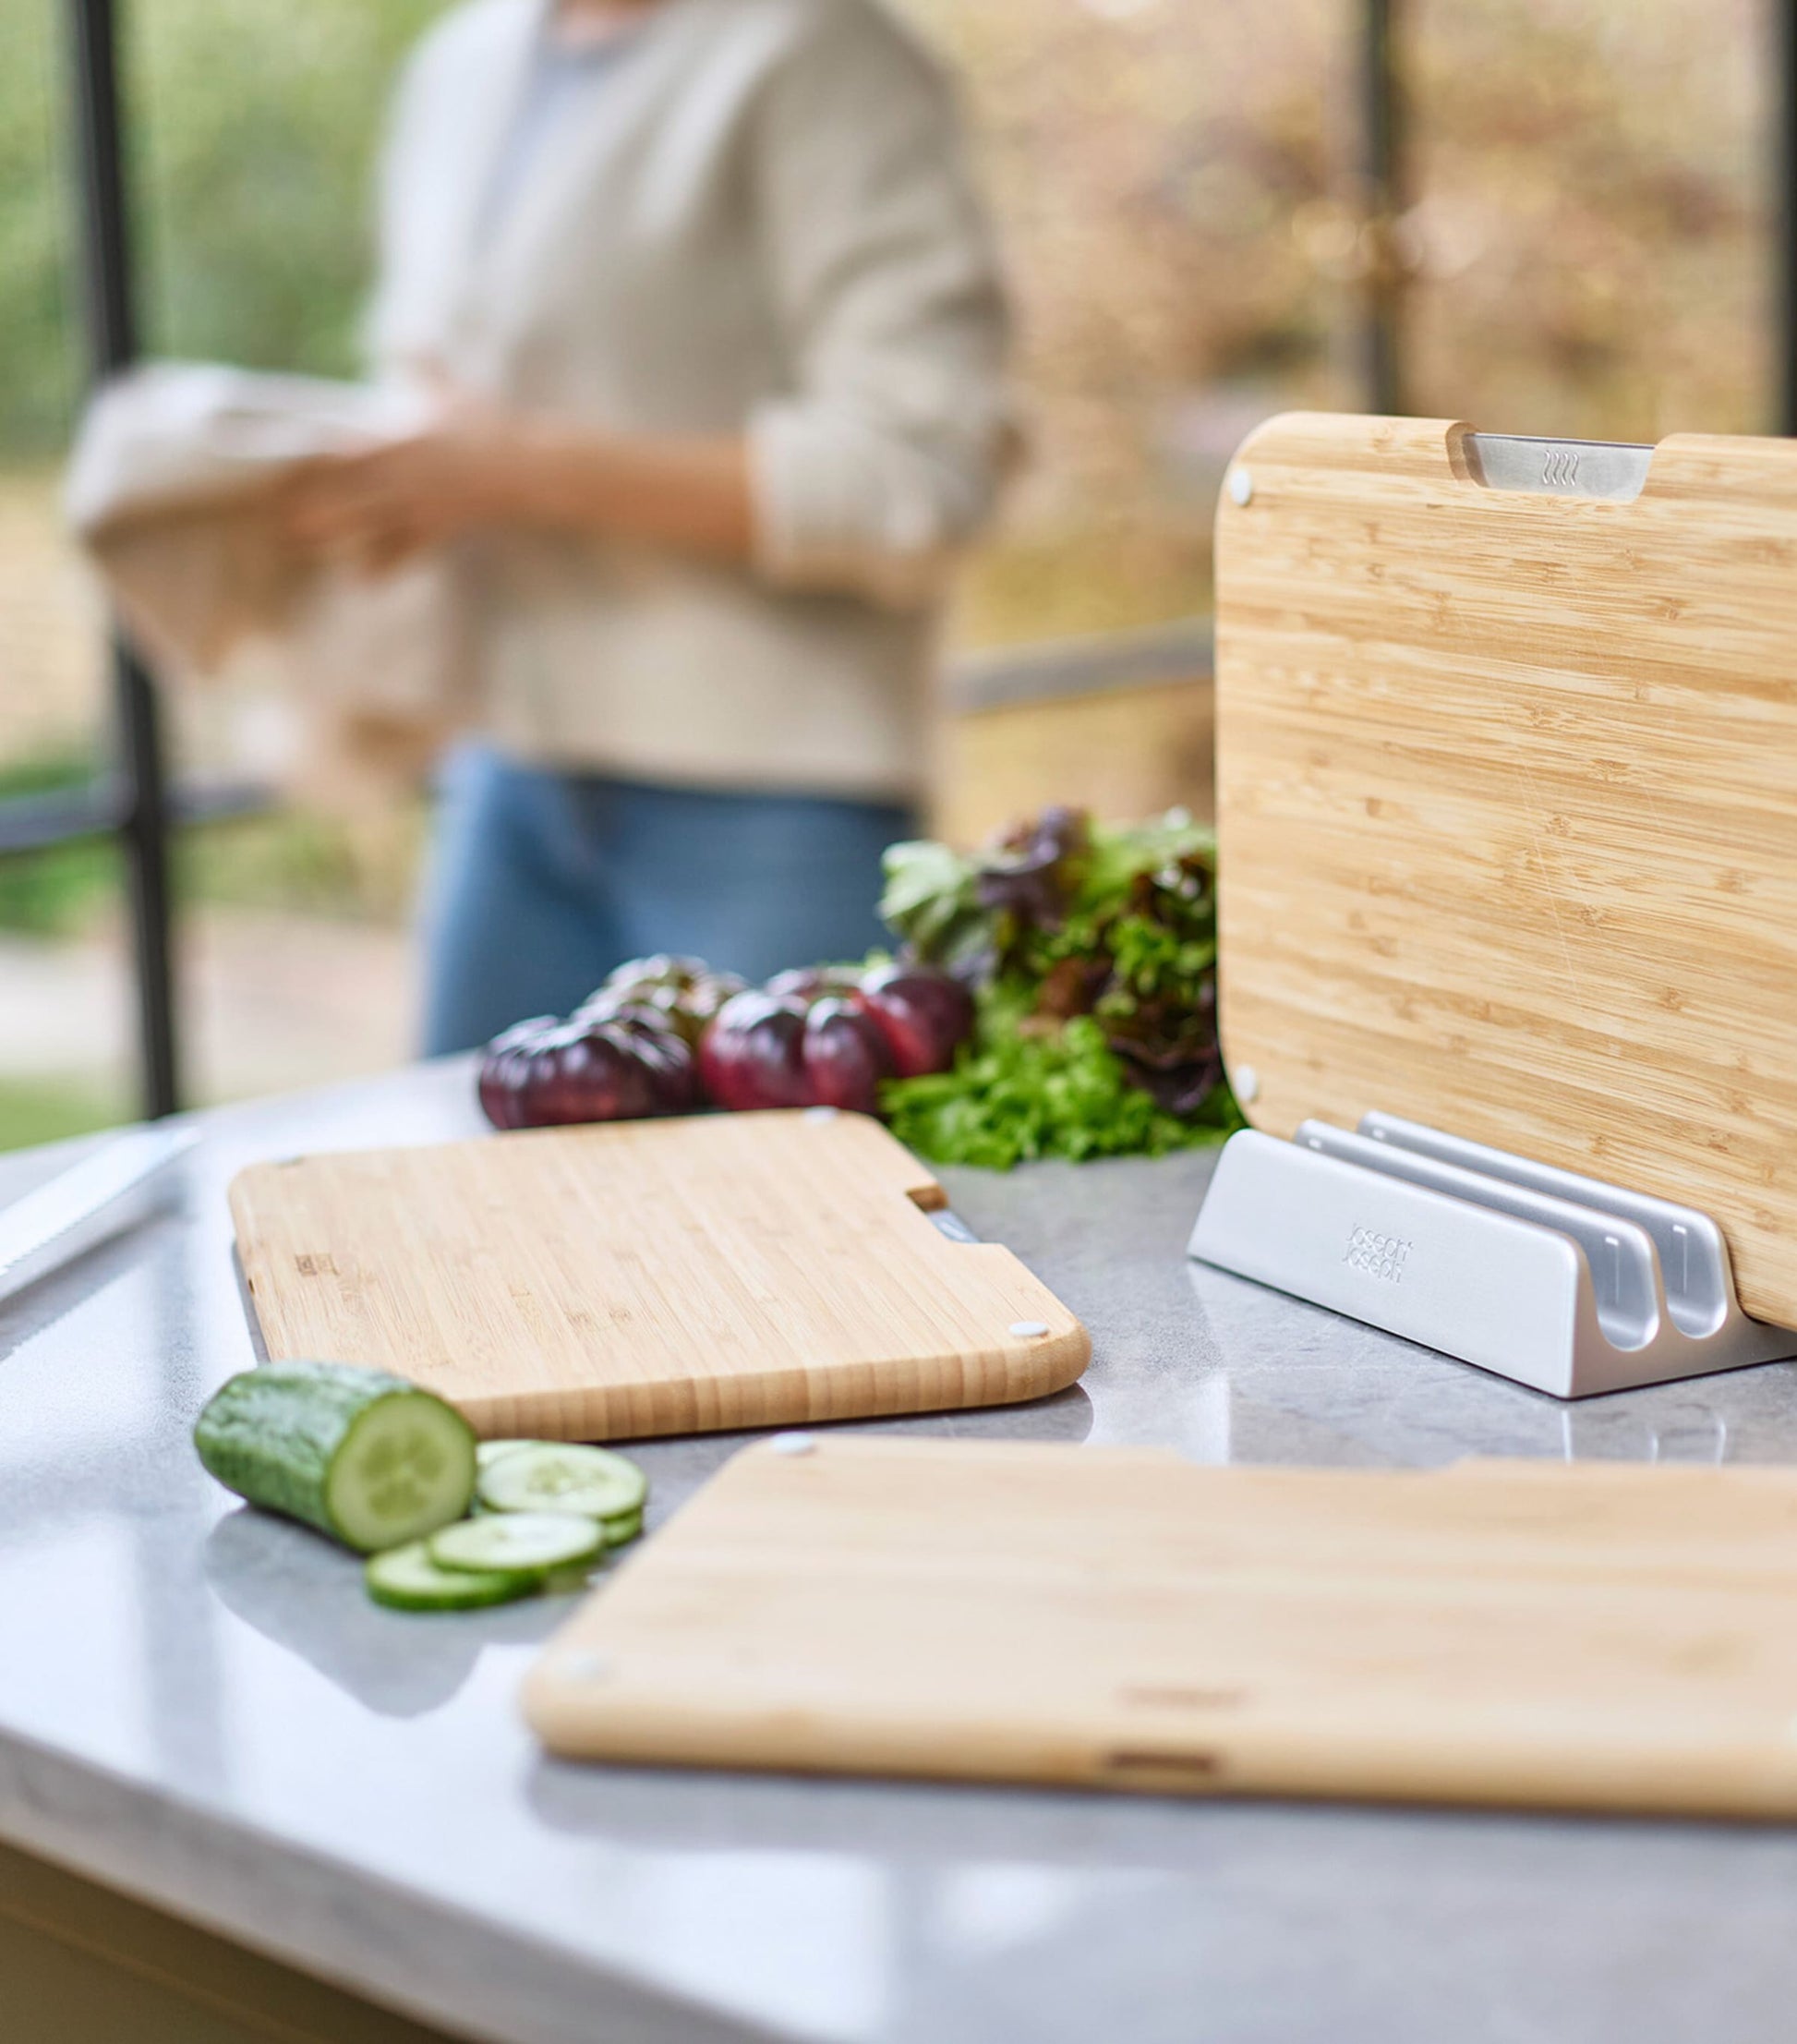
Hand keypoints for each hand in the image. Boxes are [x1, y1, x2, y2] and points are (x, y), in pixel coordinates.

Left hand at [282, 389, 527, 574]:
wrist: (526, 472)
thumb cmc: (489, 429)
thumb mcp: (454, 393)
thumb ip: (424, 367)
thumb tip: (406, 339)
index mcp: (405, 442)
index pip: (353, 451)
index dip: (321, 460)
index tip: (290, 464)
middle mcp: (408, 476)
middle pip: (352, 492)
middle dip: (318, 504)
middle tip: (283, 516)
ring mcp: (421, 506)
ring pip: (371, 522)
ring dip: (339, 532)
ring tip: (306, 542)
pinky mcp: (437, 529)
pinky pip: (405, 551)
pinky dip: (383, 566)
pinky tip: (360, 580)